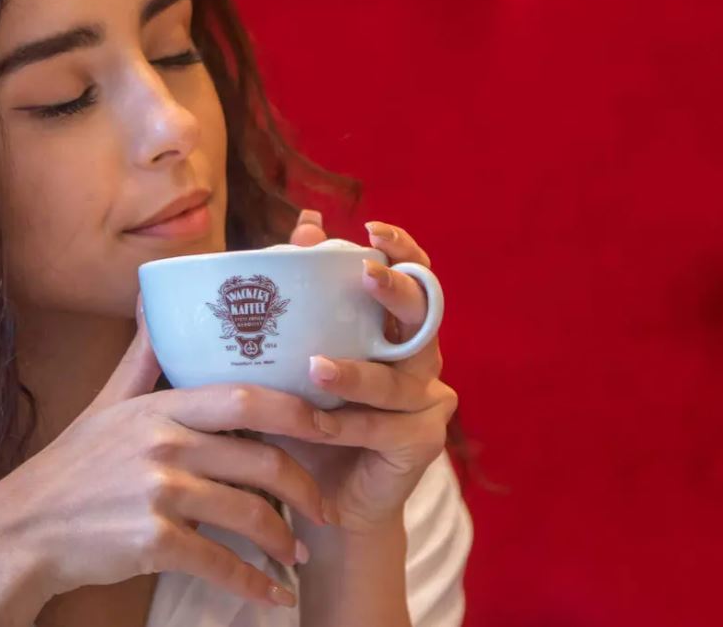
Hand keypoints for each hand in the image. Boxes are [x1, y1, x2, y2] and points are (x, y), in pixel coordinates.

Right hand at [0, 296, 343, 617]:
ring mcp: (158, 494)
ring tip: (300, 552)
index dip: (298, 410)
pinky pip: (221, 563)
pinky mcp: (152, 542)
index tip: (333, 423)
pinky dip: (255, 583)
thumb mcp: (106, 403)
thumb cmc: (72, 466)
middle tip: (326, 507)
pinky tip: (274, 594)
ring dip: (285, 541)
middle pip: (261, 458)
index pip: (245, 397)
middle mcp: (163, 444)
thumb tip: (152, 294)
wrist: (23, 529)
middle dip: (305, 486)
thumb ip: (142, 357)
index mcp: (160, 407)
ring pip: (249, 514)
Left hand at [262, 209, 457, 535]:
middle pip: (423, 315)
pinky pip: (382, 426)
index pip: (413, 276)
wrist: (318, 496)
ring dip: (356, 373)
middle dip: (396, 290)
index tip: (372, 229)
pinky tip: (314, 422)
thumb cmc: (303, 415)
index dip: (403, 249)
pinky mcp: (423, 441)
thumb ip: (303, 296)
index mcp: (394, 329)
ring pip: (396, 379)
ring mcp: (428, 400)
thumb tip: (305, 226)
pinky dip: (345, 425)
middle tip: (364, 274)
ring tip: (315, 366)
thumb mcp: (295, 353)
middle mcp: (420, 359)